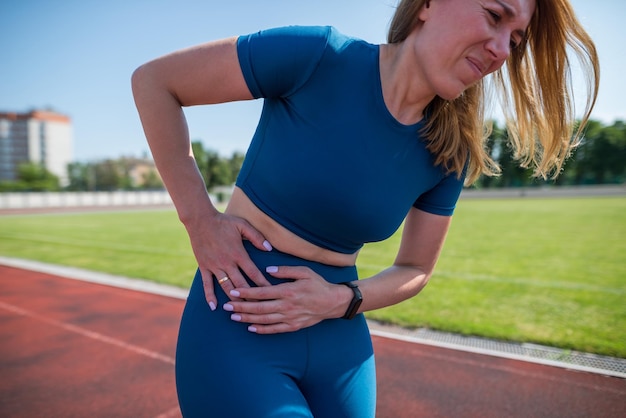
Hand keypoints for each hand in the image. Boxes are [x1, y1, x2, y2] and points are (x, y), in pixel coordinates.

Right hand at [185, 211, 272, 309]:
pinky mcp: (204, 267)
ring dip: (234, 299)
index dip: (263, 284)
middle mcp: (227, 262)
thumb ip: (256, 237)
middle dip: (251, 296)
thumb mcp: (242, 225)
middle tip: (260, 307)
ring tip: (242, 311)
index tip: (271, 293)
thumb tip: (269, 248)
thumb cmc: (224, 221)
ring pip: (226, 287)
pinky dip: (210, 296)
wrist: (200, 220)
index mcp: (238, 253)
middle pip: (241, 284)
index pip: (253, 273)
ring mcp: (214, 266)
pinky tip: (214, 307)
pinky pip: (207, 284)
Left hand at [223, 266, 351, 333]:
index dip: (246, 292)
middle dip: (241, 307)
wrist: (333, 302)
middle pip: (259, 308)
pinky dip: (262, 329)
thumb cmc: (318, 284)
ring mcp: (290, 317)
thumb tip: (269, 270)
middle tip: (226, 306)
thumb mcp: (304, 271)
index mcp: (288, 291)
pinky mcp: (293, 326)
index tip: (233, 292)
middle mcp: (287, 306)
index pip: (262, 292)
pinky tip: (251, 327)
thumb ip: (286, 270)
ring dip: (247, 318)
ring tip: (234, 316)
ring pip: (264, 320)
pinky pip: (274, 329)